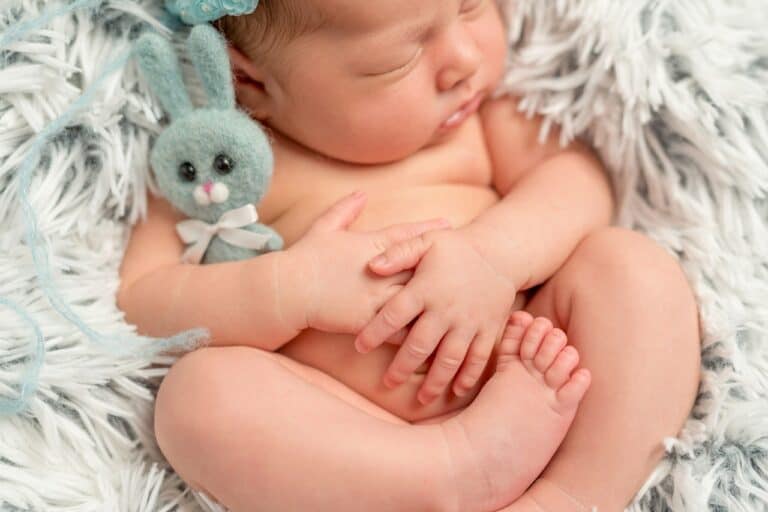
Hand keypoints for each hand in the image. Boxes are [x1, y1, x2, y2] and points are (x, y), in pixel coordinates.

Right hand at [282, 191, 450, 334]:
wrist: (287, 290)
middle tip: (469, 268)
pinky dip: (417, 332)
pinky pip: (399, 328)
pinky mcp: (368, 320)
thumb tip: (361, 192)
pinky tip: (435, 337)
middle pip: (419, 268)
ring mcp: (375, 296)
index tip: (451, 227)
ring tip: (460, 306)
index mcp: (371, 246)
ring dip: (436, 303)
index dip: (430, 231)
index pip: (407, 236)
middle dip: (444, 269)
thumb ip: (345, 210)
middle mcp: (379, 270)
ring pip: (415, 300)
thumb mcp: (324, 228)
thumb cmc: (305, 258)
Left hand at [355, 227, 516, 403]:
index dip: (375, 332)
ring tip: (420, 398)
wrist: (501, 252)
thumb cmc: (456, 248)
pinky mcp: (488, 329)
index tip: (359, 346)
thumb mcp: (426, 241)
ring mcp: (469, 322)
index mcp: (426, 289)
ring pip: (449, 358)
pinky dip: (468, 377)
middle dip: (402, 367)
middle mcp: (447, 309)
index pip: (394, 314)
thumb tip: (370, 266)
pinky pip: (478, 358)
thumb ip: (397, 253)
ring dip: (434, 381)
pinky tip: (456, 391)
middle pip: (420, 345)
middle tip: (388, 383)